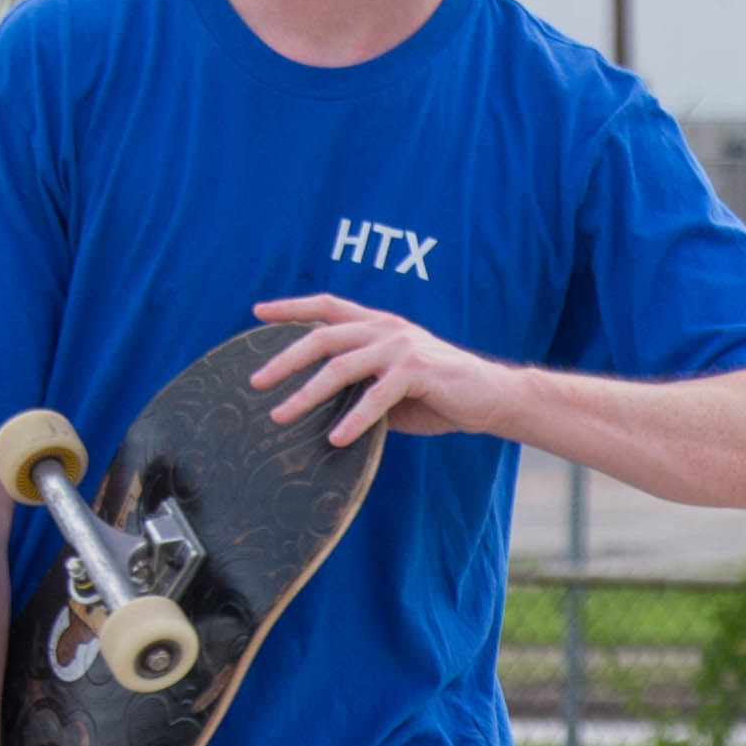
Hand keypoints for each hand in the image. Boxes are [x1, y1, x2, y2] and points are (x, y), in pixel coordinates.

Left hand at [251, 294, 517, 443]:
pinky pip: (376, 397)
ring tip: (280, 416)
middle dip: (284, 359)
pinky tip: (335, 439)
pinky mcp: (417, 372)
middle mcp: (386, 329)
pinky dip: (353, 419)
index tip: (257, 313)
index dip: (291, 308)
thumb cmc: (438, 394)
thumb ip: (359, 384)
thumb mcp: (391, 384)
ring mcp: (401, 347)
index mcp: (378, 325)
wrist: (490, 398)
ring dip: (307, 394)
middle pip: (322, 337)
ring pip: (341, 367)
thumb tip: (320, 405)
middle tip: (255, 381)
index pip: (327, 307)